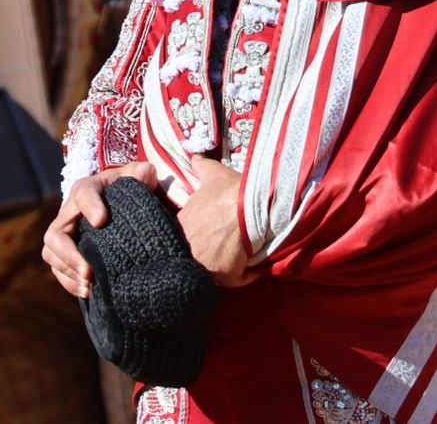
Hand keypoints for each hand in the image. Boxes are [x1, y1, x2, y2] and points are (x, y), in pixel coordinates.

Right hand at [42, 161, 157, 297]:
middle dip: (69, 255)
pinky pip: (58, 271)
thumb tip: (145, 171)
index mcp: (87, 190)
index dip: (90, 206)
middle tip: (89, 271)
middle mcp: (69, 213)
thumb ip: (142, 173)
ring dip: (69, 273)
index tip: (101, 221)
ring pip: (52, 255)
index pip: (83, 193)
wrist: (120, 207)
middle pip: (55, 234)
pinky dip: (70, 283)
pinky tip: (88, 292)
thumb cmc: (128, 190)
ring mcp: (64, 236)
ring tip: (89, 286)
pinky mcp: (65, 255)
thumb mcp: (136, 178)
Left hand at [177, 155, 254, 287]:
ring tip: (240, 256)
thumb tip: (194, 156)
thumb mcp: (215, 174)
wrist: (253, 208)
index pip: (184, 234)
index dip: (199, 233)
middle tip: (226, 243)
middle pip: (195, 253)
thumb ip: (201, 167)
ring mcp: (203, 265)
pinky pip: (232, 280)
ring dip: (223, 264)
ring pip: (211, 269)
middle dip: (207, 250)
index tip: (212, 229)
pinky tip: (252, 265)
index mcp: (182, 225)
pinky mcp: (222, 277)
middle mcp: (187, 247)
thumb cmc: (232, 191)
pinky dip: (242, 275)